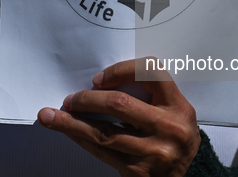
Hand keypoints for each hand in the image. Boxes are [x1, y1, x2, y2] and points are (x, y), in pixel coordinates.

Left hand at [37, 59, 200, 176]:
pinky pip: (102, 152)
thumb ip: (149, 94)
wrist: (185, 175)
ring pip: (104, 132)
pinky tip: (68, 132)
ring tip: (52, 116)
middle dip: (88, 99)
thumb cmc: (173, 137)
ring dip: (72, 123)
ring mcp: (153, 152)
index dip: (121, 70)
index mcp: (179, 106)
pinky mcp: (138, 171)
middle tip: (71, 99)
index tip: (99, 78)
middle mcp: (169, 128)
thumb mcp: (173, 110)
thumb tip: (102, 83)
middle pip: (119, 104)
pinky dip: (81, 139)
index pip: (151, 72)